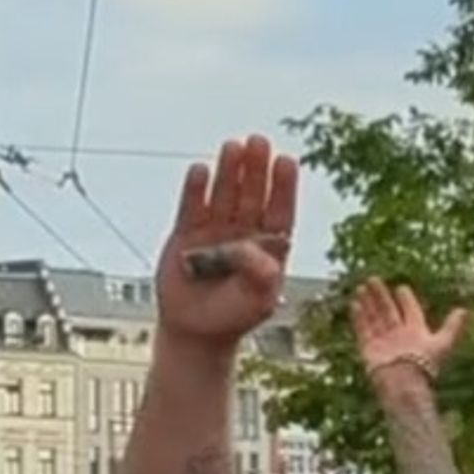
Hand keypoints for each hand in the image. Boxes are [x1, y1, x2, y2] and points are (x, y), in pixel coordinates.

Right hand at [155, 136, 298, 346]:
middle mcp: (244, 231)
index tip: (286, 162)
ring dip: (229, 170)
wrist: (196, 331)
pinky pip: (192, 207)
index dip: (283, 186)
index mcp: (269, 244)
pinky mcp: (187, 233)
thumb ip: (262, 277)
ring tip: (233, 146)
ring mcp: (215, 229)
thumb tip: (258, 255)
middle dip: (256, 169)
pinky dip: (195, 189)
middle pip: (252, 194)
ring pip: (224, 194)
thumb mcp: (257, 301)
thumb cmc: (234, 315)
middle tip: (259, 142)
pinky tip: (200, 170)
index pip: (279, 210)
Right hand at [351, 280, 466, 393]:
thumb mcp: (442, 343)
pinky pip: (363, 330)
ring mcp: (383, 342)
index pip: (410, 312)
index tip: (401, 288)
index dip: (406, 300)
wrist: (404, 384)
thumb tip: (464, 310)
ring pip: (374, 318)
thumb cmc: (424, 365)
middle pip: (389, 311)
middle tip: (373, 279)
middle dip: (381, 296)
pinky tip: (355, 304)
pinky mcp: (369, 349)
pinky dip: (359, 317)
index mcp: (416, 332)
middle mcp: (399, 336)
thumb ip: (452, 327)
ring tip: (361, 288)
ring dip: (368, 303)